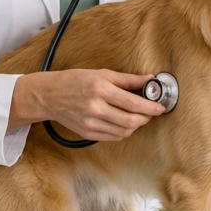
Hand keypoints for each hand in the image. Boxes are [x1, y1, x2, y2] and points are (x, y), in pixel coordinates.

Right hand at [9, 69, 164, 140]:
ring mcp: (90, 123)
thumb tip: (150, 80)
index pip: (133, 103)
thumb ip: (128, 79)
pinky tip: (124, 122)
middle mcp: (95, 108)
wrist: (50, 95)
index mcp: (100, 90)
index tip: (160, 107)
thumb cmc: (75, 80)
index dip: (150, 107)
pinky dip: (124, 131)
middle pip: (131, 121)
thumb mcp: (102, 74)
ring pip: (124, 132)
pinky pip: (113, 137)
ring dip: (136, 125)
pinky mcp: (88, 133)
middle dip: (145, 118)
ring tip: (138, 115)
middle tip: (151, 111)